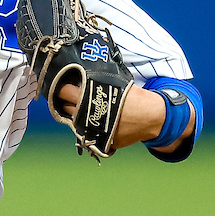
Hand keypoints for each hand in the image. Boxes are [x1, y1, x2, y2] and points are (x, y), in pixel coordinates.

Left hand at [57, 81, 193, 151]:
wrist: (152, 116)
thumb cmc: (135, 97)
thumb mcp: (115, 84)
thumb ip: (97, 82)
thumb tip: (83, 74)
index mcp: (87, 99)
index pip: (64, 91)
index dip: (62, 88)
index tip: (62, 85)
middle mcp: (86, 116)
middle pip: (66, 107)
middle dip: (66, 101)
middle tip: (69, 96)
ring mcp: (92, 130)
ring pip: (74, 122)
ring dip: (75, 115)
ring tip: (81, 107)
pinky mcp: (100, 141)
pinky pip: (87, 134)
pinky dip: (87, 127)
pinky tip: (92, 120)